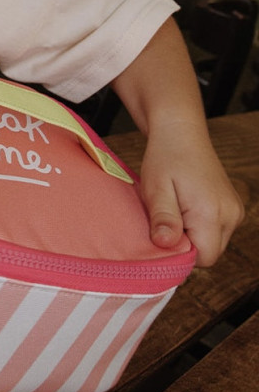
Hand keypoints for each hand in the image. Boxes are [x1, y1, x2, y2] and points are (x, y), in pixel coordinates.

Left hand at [139, 123, 243, 266]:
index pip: (203, 258)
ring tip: (175, 207)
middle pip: (210, 252)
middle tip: (166, 216)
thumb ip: (164, 218)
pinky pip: (217, 229)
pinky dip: (200, 224)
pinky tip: (185, 205)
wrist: (180, 133)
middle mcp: (231, 215)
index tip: (163, 231)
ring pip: (214, 241)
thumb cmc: (164, 158)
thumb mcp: (156, 188)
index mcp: (212, 213)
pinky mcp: (233, 206)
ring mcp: (235, 211)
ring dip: (193, 233)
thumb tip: (166, 245)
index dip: (180, 251)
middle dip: (186, 242)